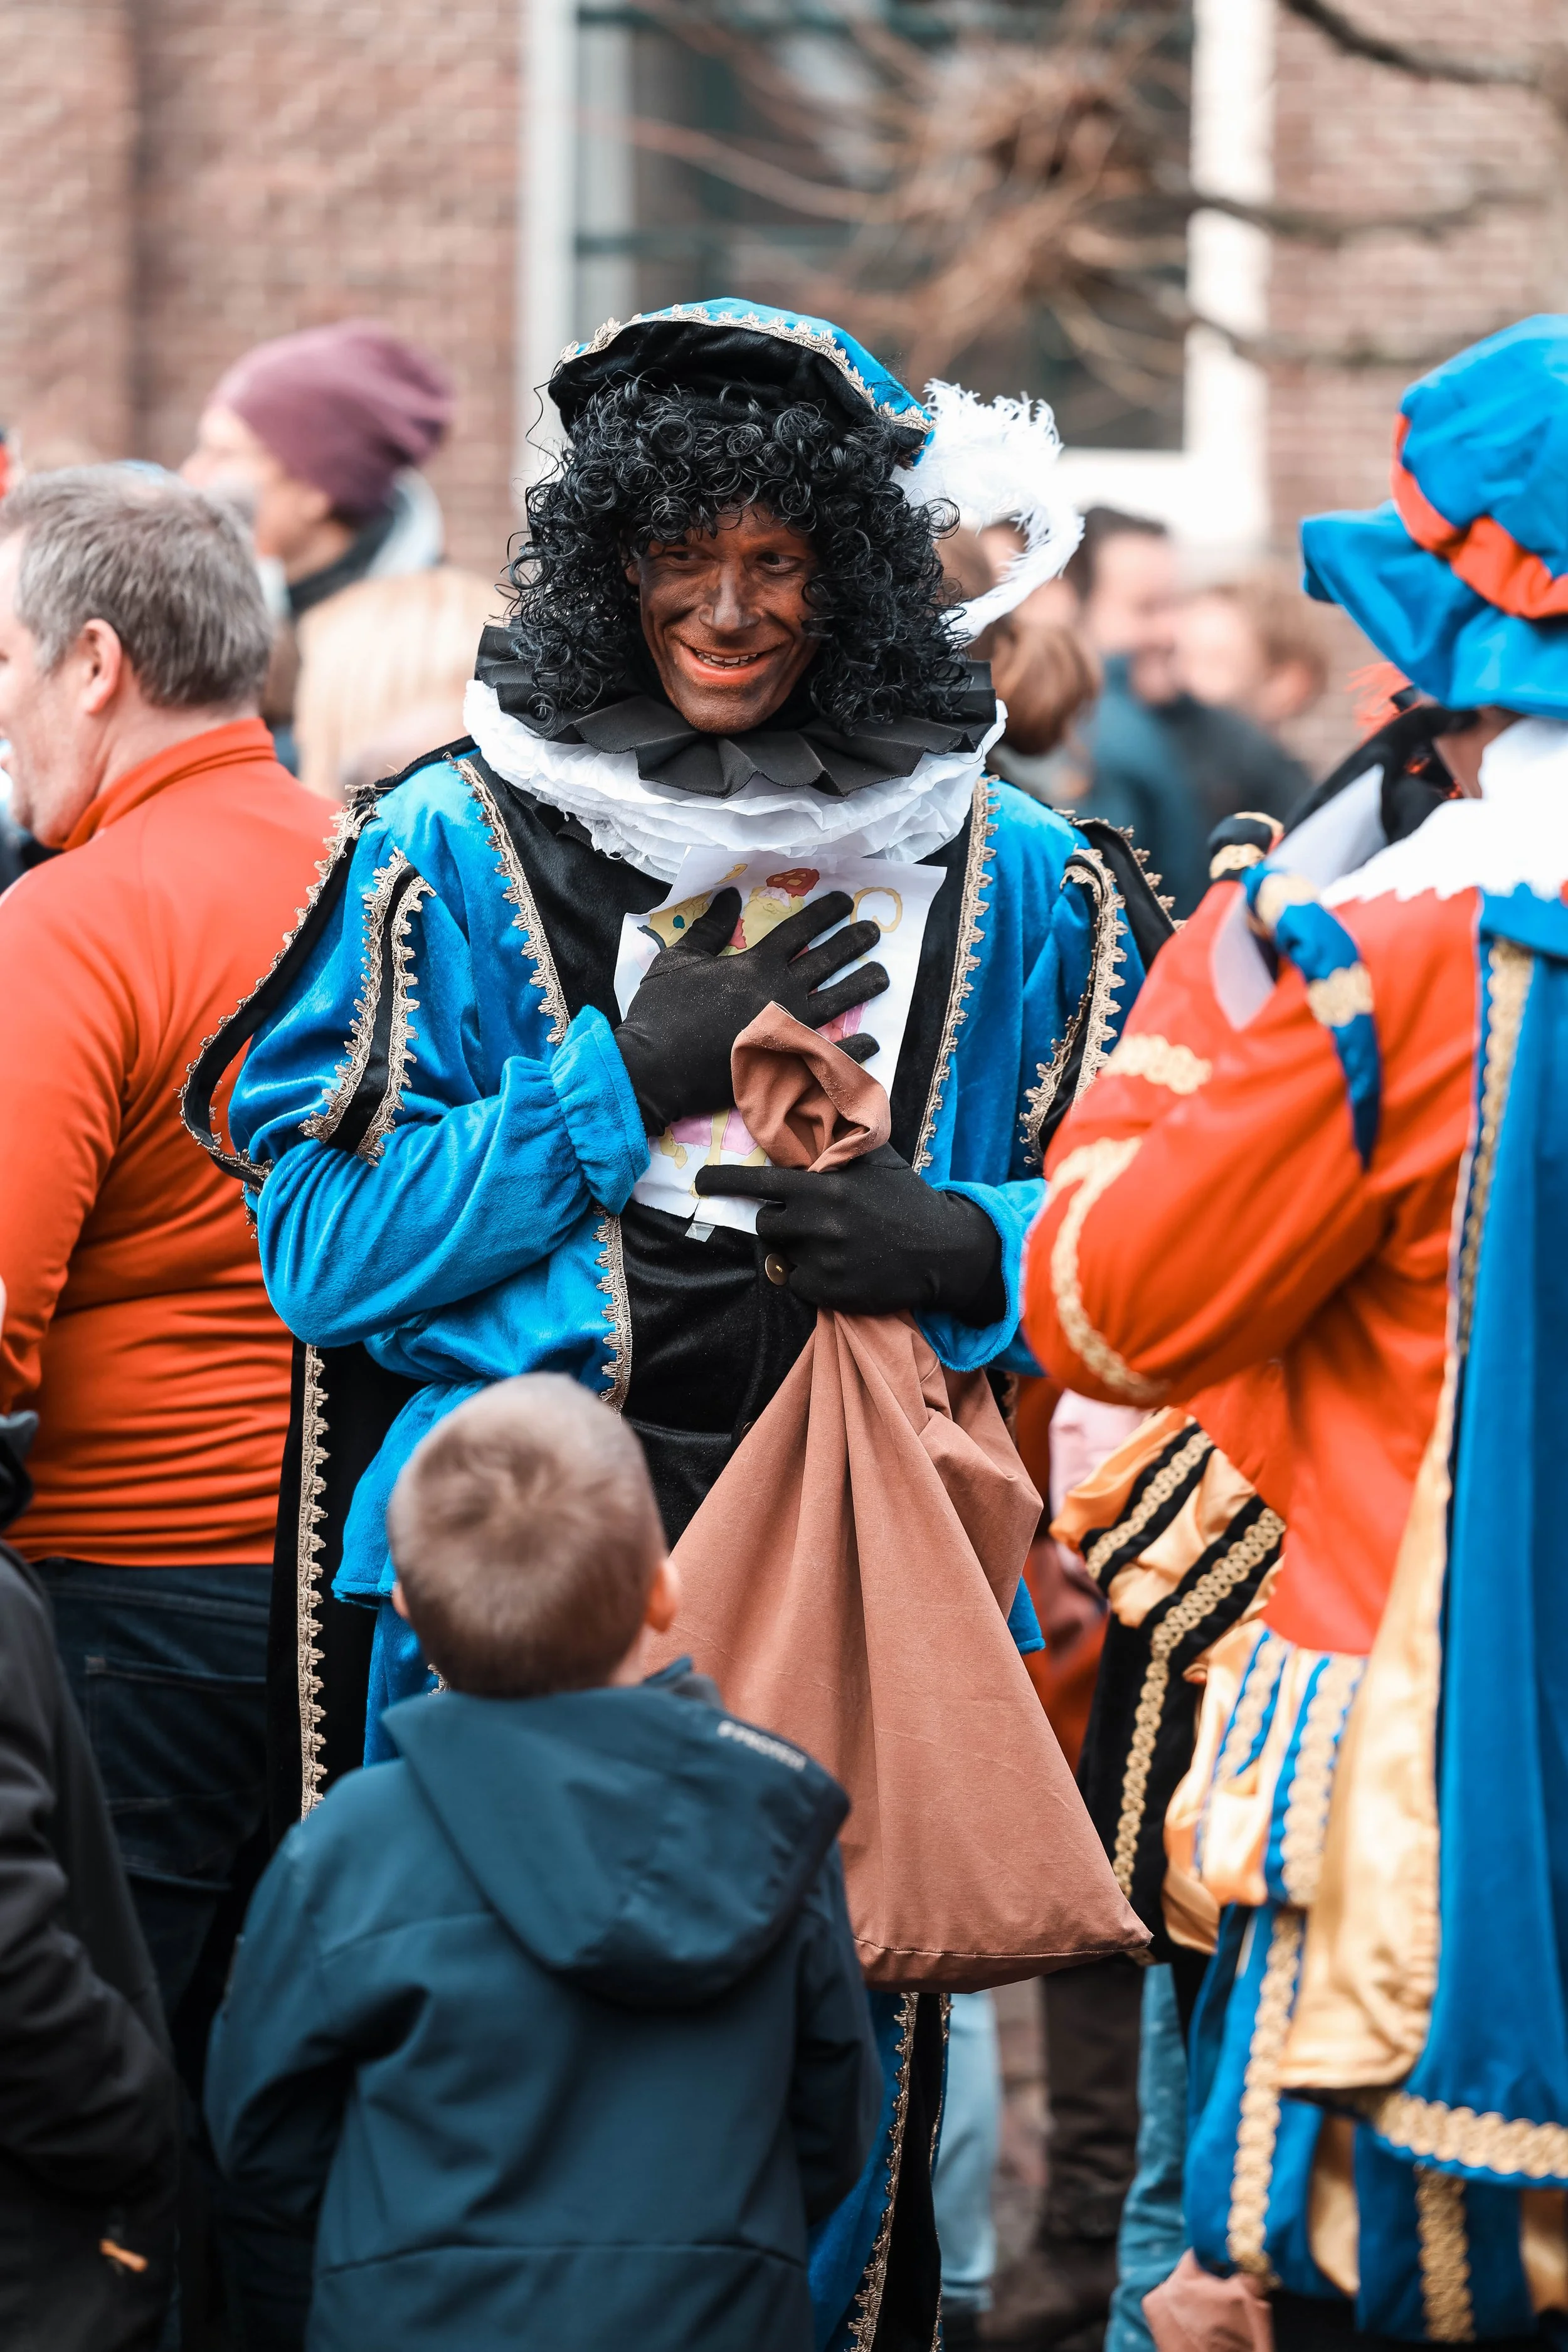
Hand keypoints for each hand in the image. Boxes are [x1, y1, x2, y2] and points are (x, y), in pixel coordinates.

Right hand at [613, 888, 887, 1133]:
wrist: (653, 1070)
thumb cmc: (659, 1013)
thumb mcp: (677, 960)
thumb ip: (708, 928)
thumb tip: (729, 896)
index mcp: (755, 964)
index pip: (800, 929)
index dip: (825, 912)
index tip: (845, 901)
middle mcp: (781, 991)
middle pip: (828, 960)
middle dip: (853, 942)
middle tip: (873, 931)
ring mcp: (789, 1029)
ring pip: (839, 1002)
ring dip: (863, 986)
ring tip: (882, 975)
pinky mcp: (788, 1065)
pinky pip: (833, 1054)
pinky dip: (855, 1048)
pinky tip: (872, 1040)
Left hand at [695, 1145, 1004, 1323]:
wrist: (943, 1249)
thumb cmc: (905, 1198)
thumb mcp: (874, 1160)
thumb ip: (839, 1143)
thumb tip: (817, 1105)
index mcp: (825, 1187)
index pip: (759, 1183)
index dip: (724, 1182)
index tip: (700, 1182)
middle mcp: (820, 1223)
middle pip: (767, 1223)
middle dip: (780, 1222)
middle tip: (811, 1223)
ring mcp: (824, 1259)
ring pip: (781, 1255)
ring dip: (796, 1250)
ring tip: (831, 1245)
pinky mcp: (831, 1292)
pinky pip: (797, 1284)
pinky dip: (811, 1279)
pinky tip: (840, 1268)